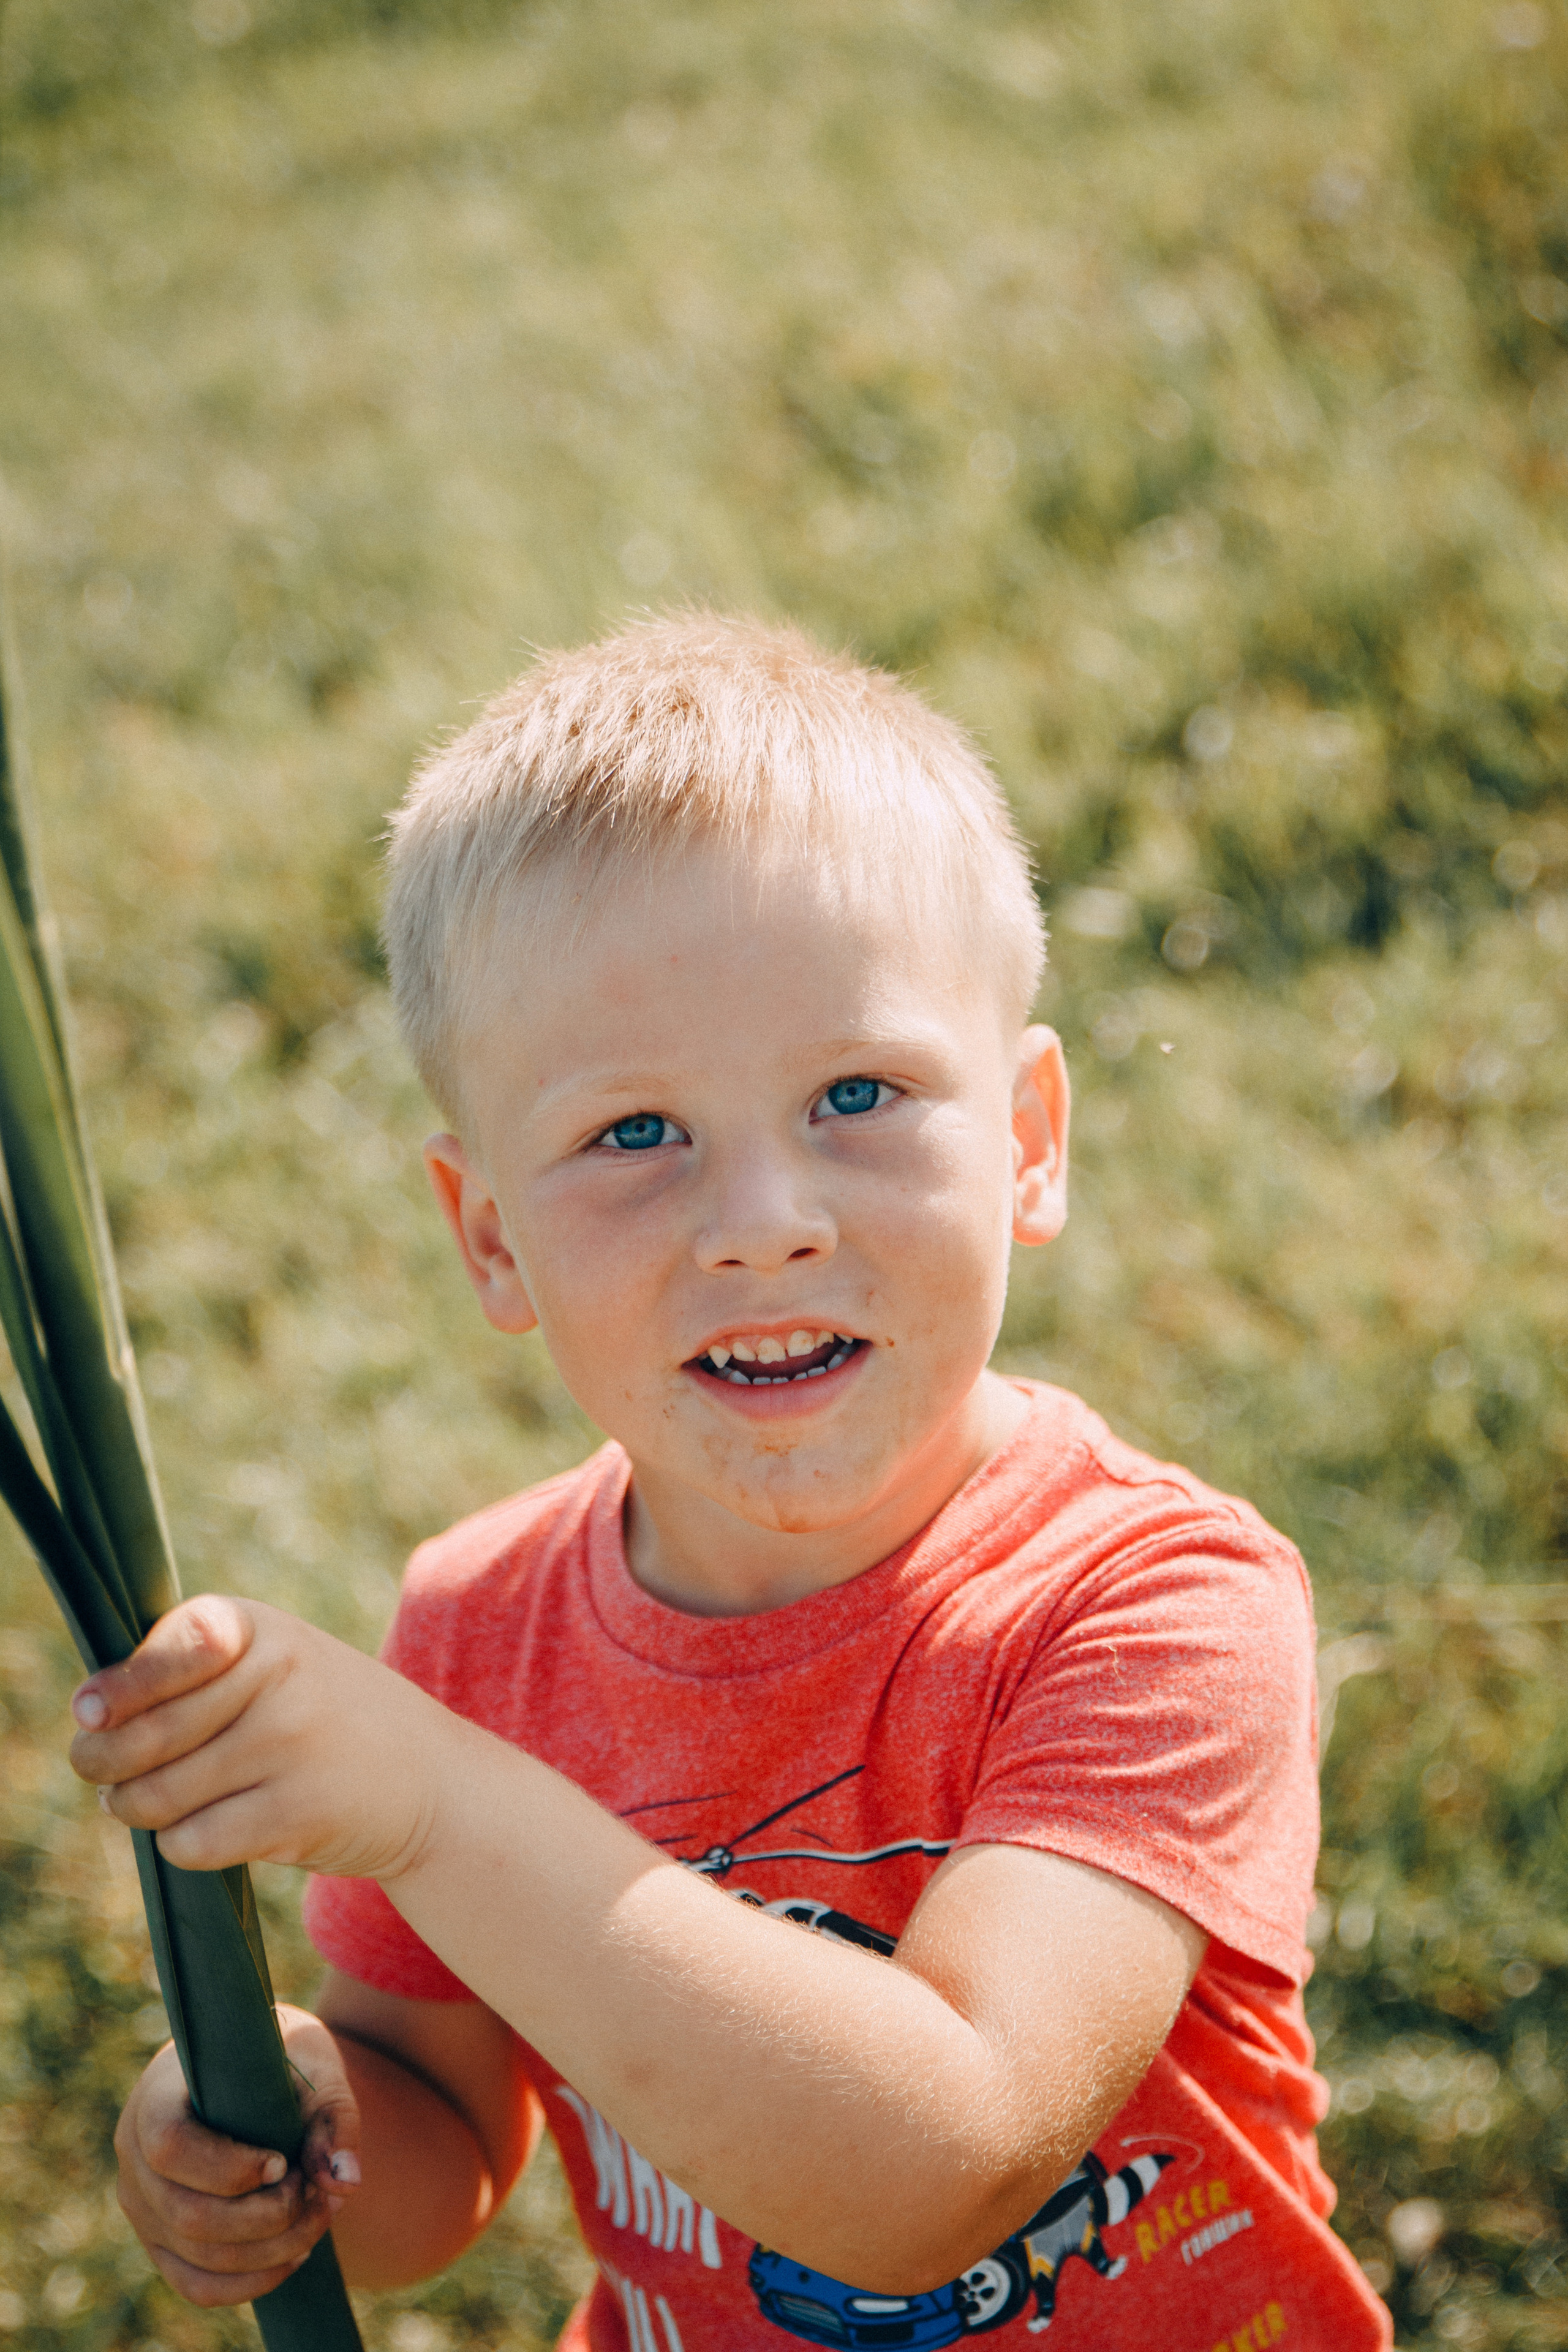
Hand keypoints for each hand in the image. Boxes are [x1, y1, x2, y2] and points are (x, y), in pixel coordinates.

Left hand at [68, 1595, 447, 1878]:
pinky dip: (184, 1845)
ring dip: (139, 1810)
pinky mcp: (295, 1813)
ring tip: (155, 1802)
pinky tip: (212, 1830)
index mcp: (265, 1630)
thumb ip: (190, 1673)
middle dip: (103, 1763)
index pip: (170, 1650)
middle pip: (142, 1736)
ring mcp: (289, 1744)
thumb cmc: (324, 1719)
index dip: (119, 1687)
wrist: (432, 1779)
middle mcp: (279, 1678)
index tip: (88, 1713)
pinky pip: (191, 1843)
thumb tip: (87, 1725)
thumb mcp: (275, 1663)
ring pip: (155, 1796)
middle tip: (100, 1771)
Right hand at [115, 2006, 360, 2305]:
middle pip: (187, 2215)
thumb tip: (344, 2181)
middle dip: (266, 2217)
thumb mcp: (311, 2065)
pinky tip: (297, 2252)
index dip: (229, 2168)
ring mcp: (143, 2206)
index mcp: (156, 2097)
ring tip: (320, 2214)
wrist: (254, 2071)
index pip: (169, 2147)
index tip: (282, 2162)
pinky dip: (252, 2281)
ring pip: (198, 2257)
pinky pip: (198, 2285)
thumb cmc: (280, 2060)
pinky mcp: (162, 2242)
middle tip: (316, 2192)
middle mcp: (134, 2156)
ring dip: (271, 2249)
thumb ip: (332, 2115)